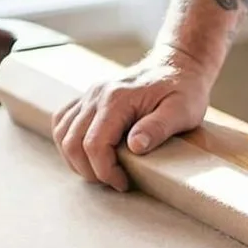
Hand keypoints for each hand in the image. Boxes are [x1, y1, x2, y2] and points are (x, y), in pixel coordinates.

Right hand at [50, 44, 218, 190]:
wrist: (177, 63)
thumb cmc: (184, 89)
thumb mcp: (182, 110)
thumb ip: (158, 128)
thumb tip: (134, 147)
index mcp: (118, 98)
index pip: (94, 144)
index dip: (104, 171)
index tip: (123, 183)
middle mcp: (97, 95)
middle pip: (72, 143)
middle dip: (89, 171)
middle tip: (114, 181)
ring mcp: (90, 95)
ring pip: (62, 134)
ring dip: (76, 160)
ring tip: (102, 171)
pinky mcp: (88, 98)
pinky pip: (63, 121)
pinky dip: (68, 142)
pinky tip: (87, 154)